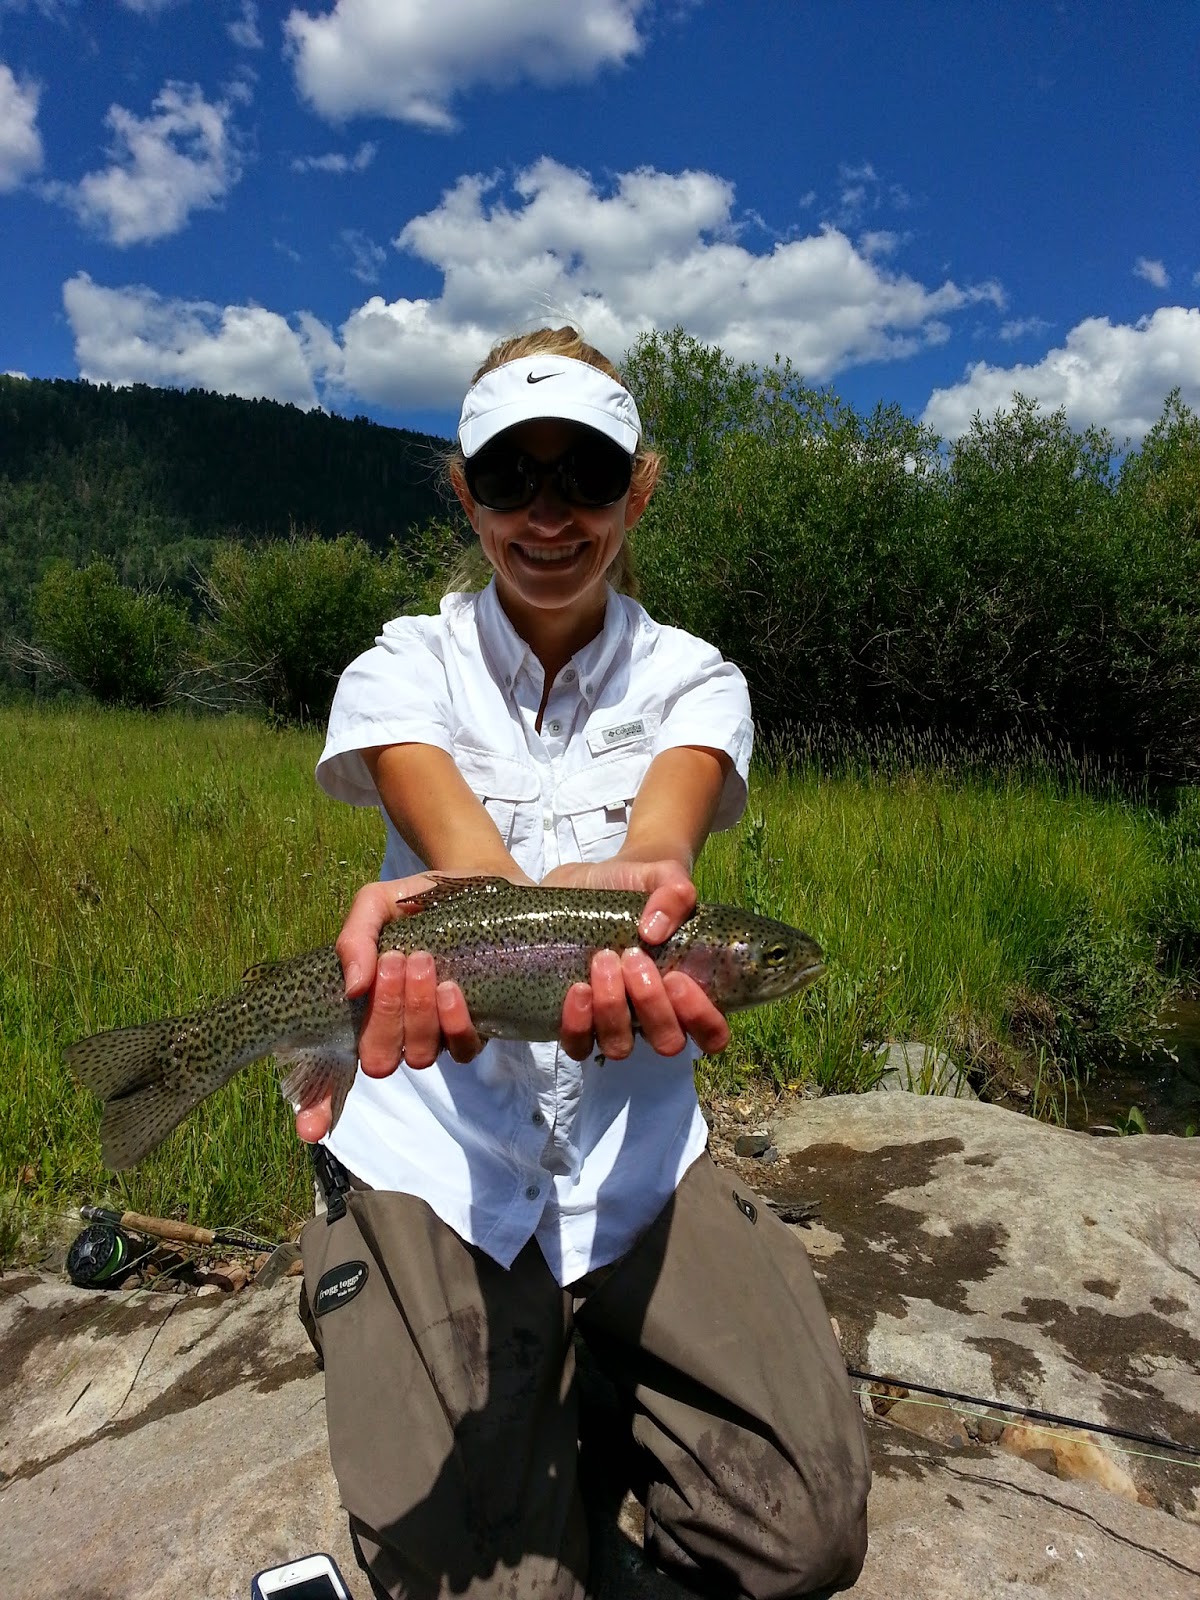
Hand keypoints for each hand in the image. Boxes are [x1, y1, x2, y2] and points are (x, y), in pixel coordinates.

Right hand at [294, 874, 482, 1143]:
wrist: (482, 881)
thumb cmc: (421, 900)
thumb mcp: (379, 903)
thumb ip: (357, 937)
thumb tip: (354, 985)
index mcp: (362, 1010)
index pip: (330, 1073)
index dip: (315, 1108)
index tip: (307, 1130)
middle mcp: (395, 1031)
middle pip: (379, 1059)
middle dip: (384, 1015)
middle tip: (394, 962)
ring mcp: (436, 1034)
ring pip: (421, 1056)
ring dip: (418, 1013)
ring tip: (423, 962)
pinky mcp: (477, 1029)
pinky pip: (463, 1050)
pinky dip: (454, 1023)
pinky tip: (452, 988)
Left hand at [541, 859, 730, 1060]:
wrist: (592, 880)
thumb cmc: (639, 885)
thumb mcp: (662, 876)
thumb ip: (675, 893)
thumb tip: (653, 930)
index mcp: (685, 992)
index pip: (712, 1034)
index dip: (700, 1018)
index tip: (677, 976)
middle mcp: (653, 1016)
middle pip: (666, 1042)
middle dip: (651, 1003)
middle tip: (634, 957)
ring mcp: (614, 1022)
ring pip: (620, 1046)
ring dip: (613, 1009)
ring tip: (603, 961)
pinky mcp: (577, 1018)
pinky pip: (578, 1045)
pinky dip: (577, 1023)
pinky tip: (578, 988)